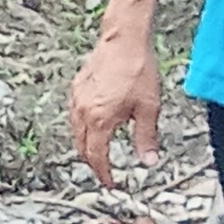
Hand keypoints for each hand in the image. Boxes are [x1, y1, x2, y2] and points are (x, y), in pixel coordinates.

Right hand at [68, 25, 162, 189]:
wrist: (123, 40)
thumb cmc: (137, 69)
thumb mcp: (148, 108)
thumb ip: (146, 138)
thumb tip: (148, 161)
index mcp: (100, 120)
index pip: (97, 157)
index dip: (103, 174)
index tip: (110, 184)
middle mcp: (83, 111)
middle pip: (82, 148)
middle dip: (93, 163)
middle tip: (105, 171)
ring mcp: (77, 99)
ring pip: (76, 132)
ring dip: (86, 146)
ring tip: (99, 151)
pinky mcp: (77, 88)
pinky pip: (75, 116)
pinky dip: (82, 128)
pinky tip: (94, 124)